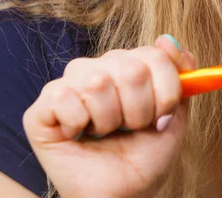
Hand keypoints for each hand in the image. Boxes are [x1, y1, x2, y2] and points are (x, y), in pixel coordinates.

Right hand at [23, 35, 194, 197]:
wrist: (124, 193)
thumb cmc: (146, 154)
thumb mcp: (175, 113)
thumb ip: (179, 74)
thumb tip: (167, 39)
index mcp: (129, 66)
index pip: (154, 55)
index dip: (165, 91)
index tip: (162, 117)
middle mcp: (98, 68)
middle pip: (130, 69)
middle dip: (140, 110)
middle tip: (132, 128)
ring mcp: (68, 85)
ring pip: (97, 82)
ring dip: (110, 119)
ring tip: (106, 133)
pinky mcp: (41, 109)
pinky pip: (64, 97)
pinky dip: (79, 123)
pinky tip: (79, 135)